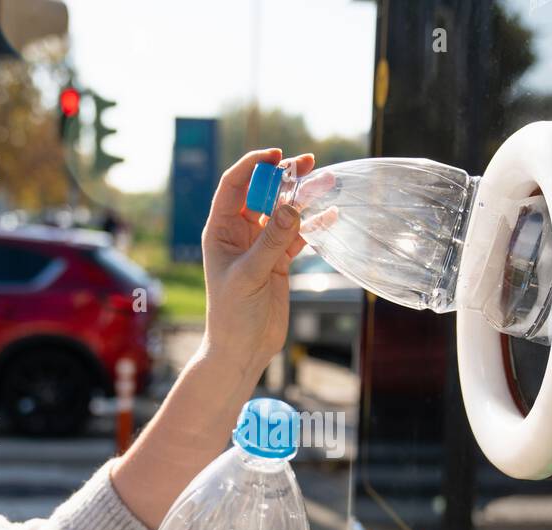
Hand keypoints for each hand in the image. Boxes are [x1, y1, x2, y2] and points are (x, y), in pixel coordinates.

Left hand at [201, 148, 314, 377]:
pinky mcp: (278, 261)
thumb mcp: (250, 276)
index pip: (234, 185)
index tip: (277, 156)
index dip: (254, 166)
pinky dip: (313, 225)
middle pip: (263, 194)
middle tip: (310, 163)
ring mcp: (261, 246)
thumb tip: (291, 208)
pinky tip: (331, 215)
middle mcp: (239, 233)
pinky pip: (297, 235)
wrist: (242, 349)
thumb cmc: (232, 315)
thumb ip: (271, 242)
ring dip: (304, 199)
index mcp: (220, 230)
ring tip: (327, 183)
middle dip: (285, 178)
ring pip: (284, 212)